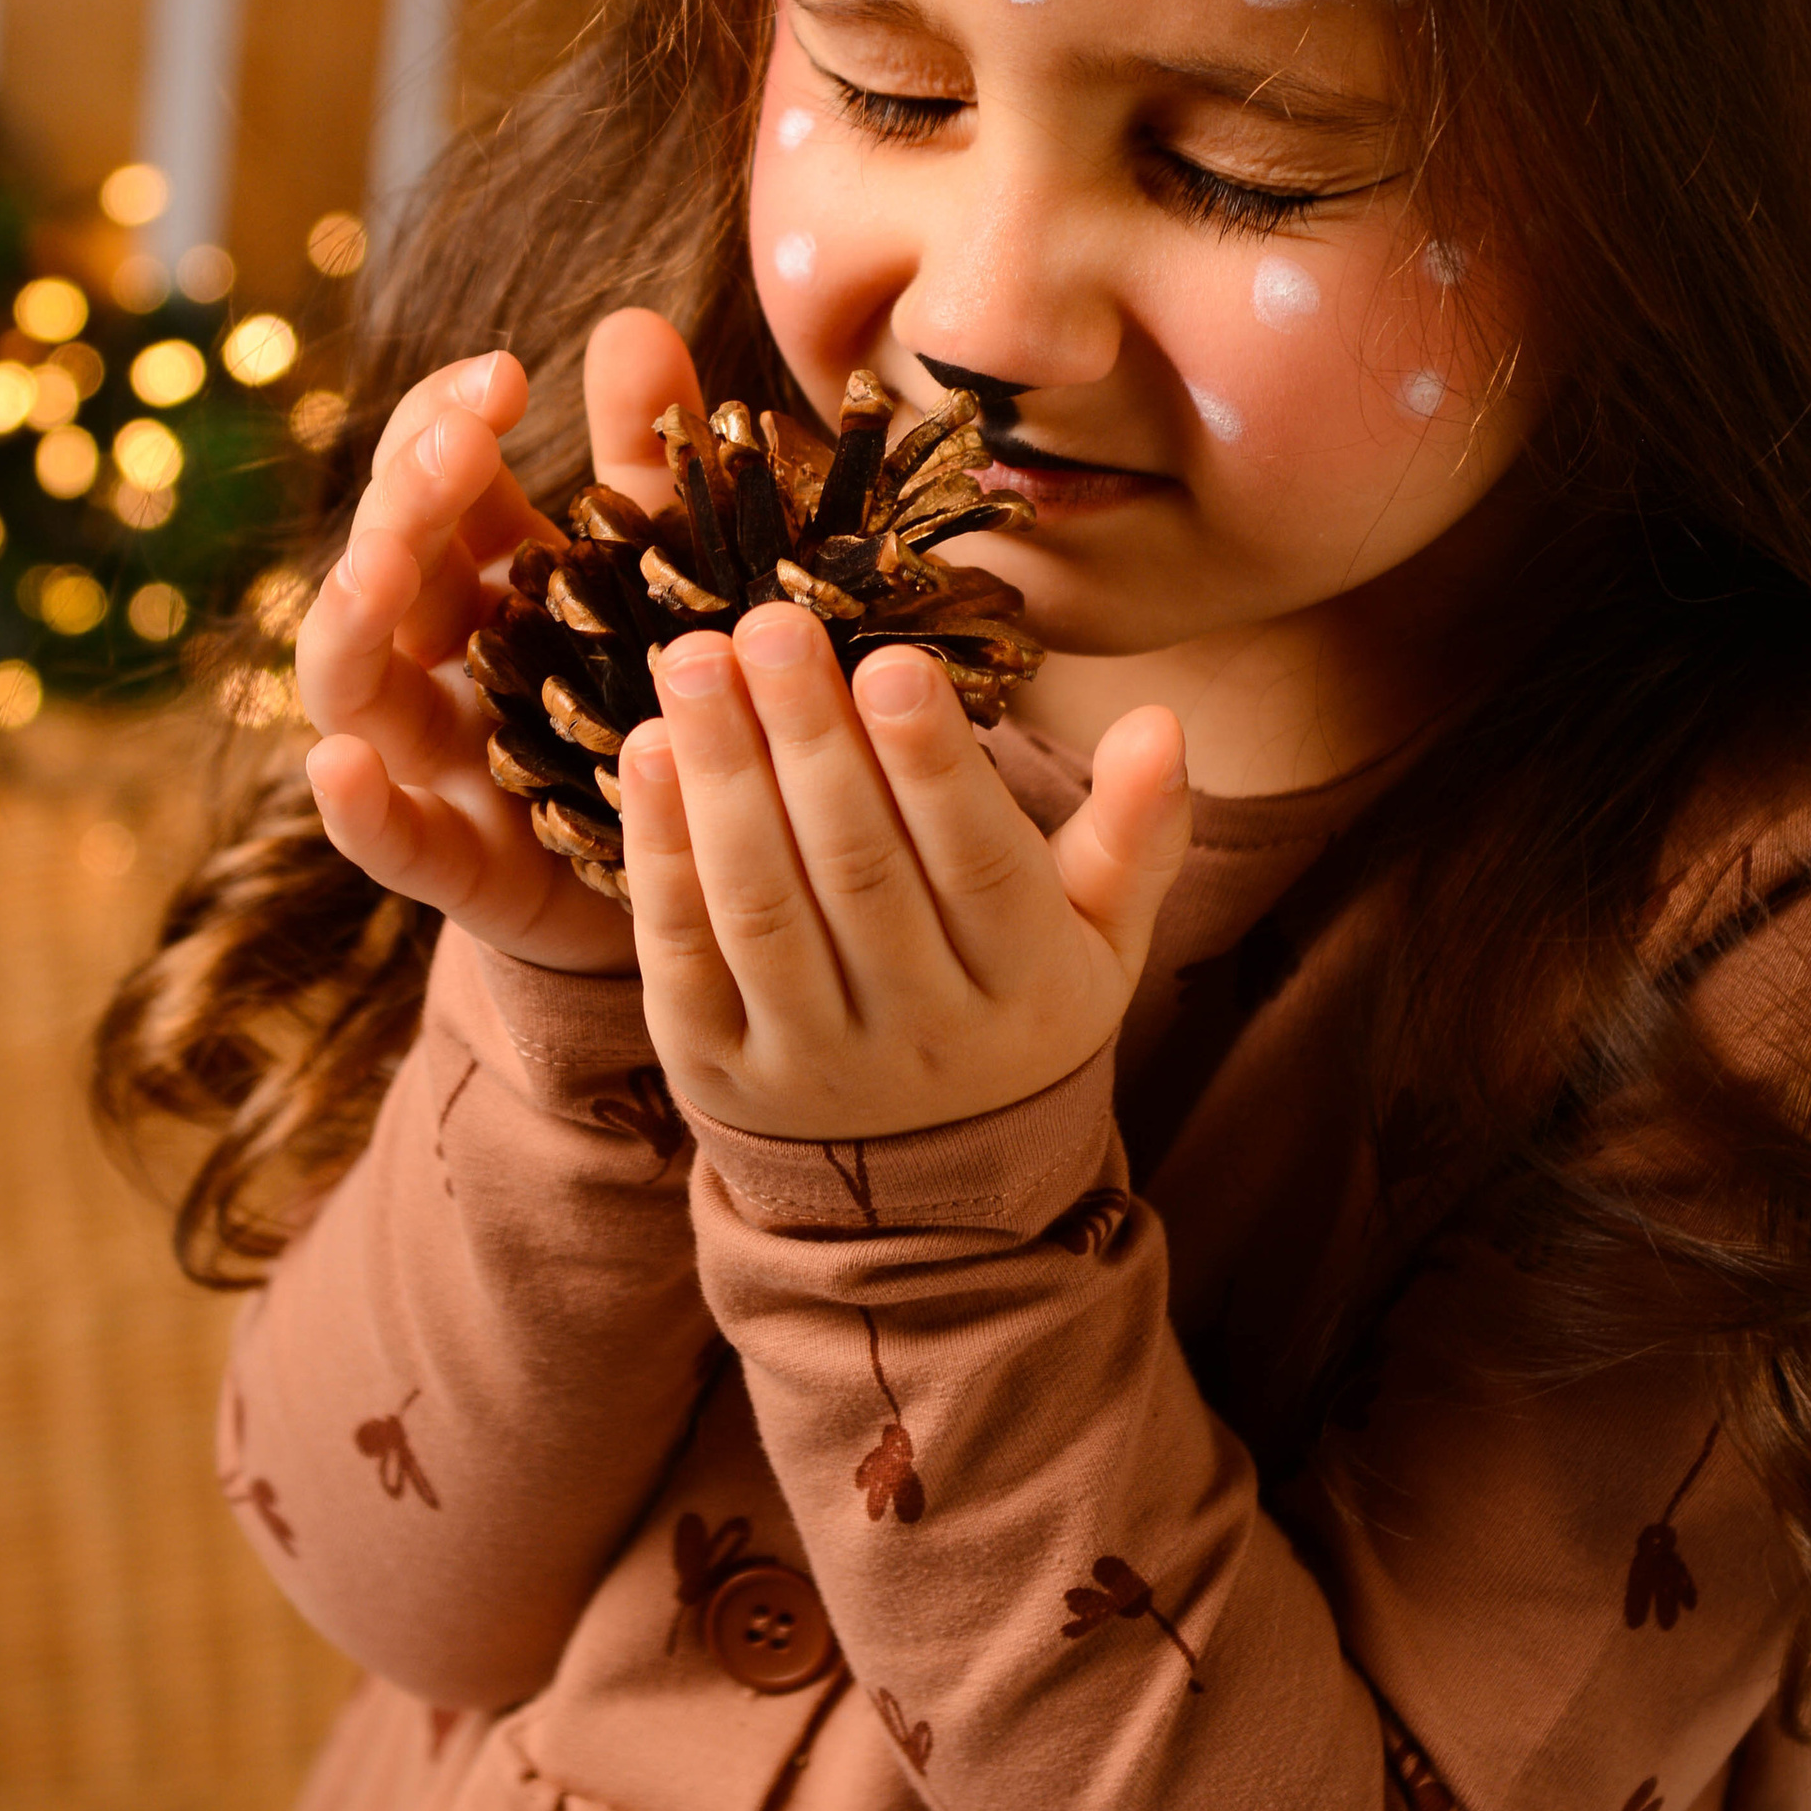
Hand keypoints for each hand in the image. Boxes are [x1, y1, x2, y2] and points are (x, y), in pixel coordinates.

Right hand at [298, 308, 705, 970]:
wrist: (699, 869)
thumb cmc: (666, 696)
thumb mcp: (666, 568)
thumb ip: (644, 459)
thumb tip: (630, 321)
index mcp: (486, 575)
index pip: (425, 476)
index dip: (442, 420)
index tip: (502, 375)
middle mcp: (439, 659)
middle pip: (380, 565)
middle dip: (403, 501)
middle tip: (455, 446)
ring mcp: (438, 763)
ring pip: (351, 687)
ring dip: (350, 619)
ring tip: (379, 568)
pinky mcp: (463, 865)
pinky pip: (391, 841)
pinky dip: (356, 810)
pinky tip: (340, 769)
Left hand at [617, 602, 1190, 1136]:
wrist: (925, 1188)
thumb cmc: (1015, 1003)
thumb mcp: (1101, 935)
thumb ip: (1137, 832)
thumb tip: (1163, 723)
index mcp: (1027, 987)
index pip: (978, 865)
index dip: (933, 766)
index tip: (890, 659)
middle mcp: (919, 1032)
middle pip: (859, 872)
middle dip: (810, 739)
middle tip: (771, 621)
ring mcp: (809, 1059)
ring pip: (762, 906)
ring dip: (722, 776)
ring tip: (695, 660)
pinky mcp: (714, 1069)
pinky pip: (679, 955)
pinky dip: (659, 851)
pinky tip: (647, 751)